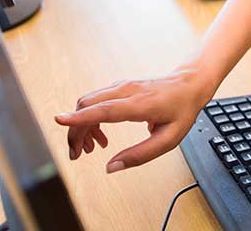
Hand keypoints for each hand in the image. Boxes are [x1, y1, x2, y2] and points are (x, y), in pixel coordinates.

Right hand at [54, 67, 214, 172]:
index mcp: (140, 104)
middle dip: (76, 131)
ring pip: (88, 102)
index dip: (80, 117)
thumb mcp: (169, 139)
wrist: (190, 83)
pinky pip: (96, 101)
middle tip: (77, 154)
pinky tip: (100, 135)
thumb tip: (111, 167)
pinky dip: (90, 117)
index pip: (104, 109)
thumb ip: (140, 154)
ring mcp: (122, 86)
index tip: (60, 120)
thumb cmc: (182, 110)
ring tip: (91, 148)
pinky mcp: (120, 87)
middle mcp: (127, 91)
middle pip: (88, 106)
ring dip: (82, 125)